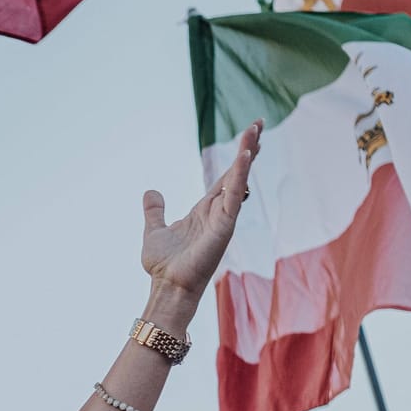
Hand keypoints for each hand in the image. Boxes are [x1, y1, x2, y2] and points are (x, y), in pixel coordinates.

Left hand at [140, 121, 260, 300]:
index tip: (250, 135)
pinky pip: (234, 197)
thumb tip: (151, 192)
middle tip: (259, 123)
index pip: (225, 178)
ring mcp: (223, 218)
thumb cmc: (164, 266)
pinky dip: (239, 176)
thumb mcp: (154, 231)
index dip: (237, 157)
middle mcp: (217, 211)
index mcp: (204, 210)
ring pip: (238, 180)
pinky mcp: (223, 227)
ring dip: (246, 155)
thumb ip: (155, 211)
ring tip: (255, 131)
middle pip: (236, 173)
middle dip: (248, 148)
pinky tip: (245, 156)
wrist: (167, 287)